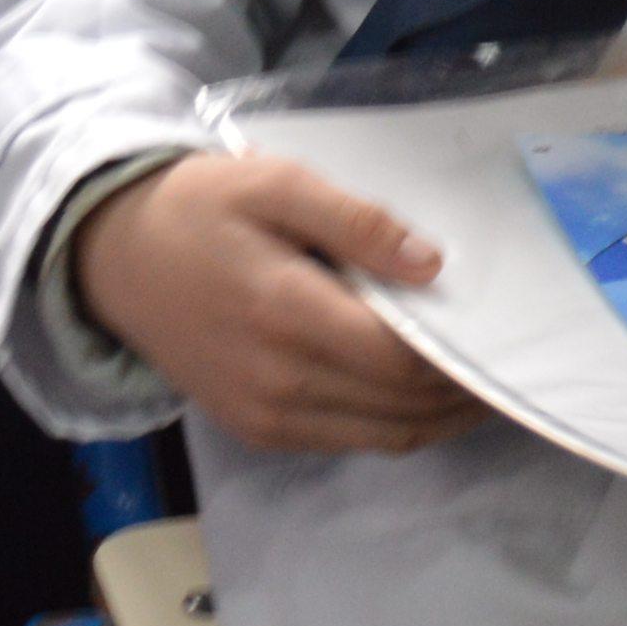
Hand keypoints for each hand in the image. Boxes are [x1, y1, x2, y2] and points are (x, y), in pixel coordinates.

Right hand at [72, 153, 477, 454]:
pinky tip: (421, 394)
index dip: (462, 360)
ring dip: (439, 418)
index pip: (400, 361)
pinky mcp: (256, 430)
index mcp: (284, 312)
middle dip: (464, 393)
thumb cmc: (201, 207)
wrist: (113, 256)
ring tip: (482, 385)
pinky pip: (348, 441)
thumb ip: (357, 221)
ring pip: (383, 436)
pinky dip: (396, 425)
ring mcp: (265, 415)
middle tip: (512, 362)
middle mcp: (277, 381)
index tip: (507, 336)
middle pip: (402, 407)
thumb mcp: (276, 184)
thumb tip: (432, 265)